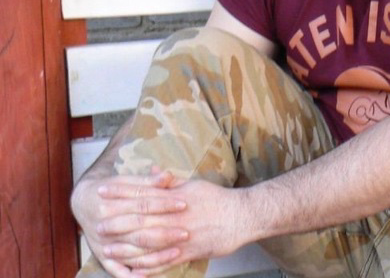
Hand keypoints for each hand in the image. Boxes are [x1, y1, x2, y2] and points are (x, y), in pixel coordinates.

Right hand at [71, 171, 188, 276]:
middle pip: (139, 231)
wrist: (83, 201)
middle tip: (185, 232)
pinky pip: (118, 271)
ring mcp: (103, 245)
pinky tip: (149, 277)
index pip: (142, 204)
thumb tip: (168, 175)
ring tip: (177, 252)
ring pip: (132, 253)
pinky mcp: (102, 258)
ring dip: (156, 255)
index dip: (164, 204)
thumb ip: (147, 181)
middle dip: (164, 233)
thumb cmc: (110, 188)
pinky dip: (133, 276)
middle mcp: (105, 226)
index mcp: (111, 204)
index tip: (184, 204)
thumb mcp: (125, 180)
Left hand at [96, 179, 252, 273]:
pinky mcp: (189, 252)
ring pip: (149, 243)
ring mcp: (181, 236)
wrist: (240, 215)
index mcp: (175, 197)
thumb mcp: (193, 184)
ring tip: (108, 249)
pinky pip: (164, 262)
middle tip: (97, 224)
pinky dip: (147, 267)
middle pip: (141, 219)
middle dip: (117, 222)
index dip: (121, 192)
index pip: (142, 193)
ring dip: (127, 247)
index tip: (103, 191)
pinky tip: (133, 271)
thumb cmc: (217, 198)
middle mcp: (175, 216)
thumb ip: (170, 182)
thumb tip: (152, 172)